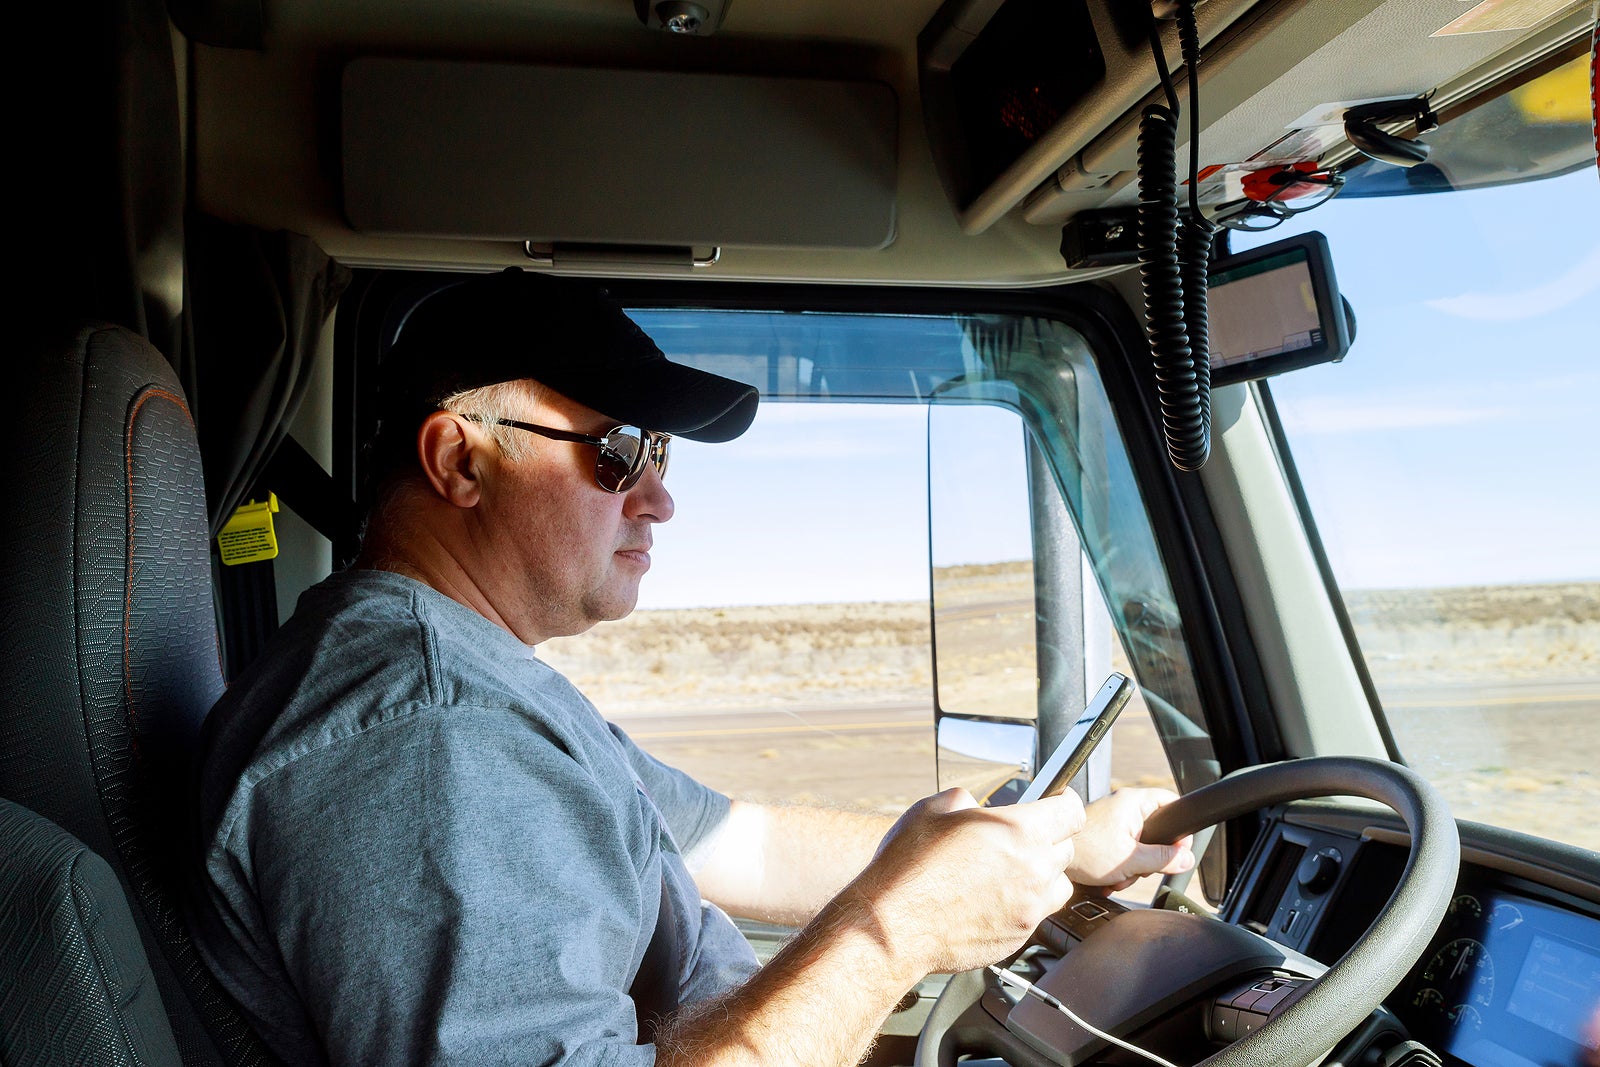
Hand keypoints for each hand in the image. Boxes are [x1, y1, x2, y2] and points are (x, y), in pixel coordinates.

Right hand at [843, 788, 1085, 977]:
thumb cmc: (909, 867)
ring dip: (1043, 874)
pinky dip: (1023, 904)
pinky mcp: (1018, 936)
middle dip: (1048, 838)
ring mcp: (1029, 908)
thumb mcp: (933, 808)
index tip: (1057, 801)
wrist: (894, 925)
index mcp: (1019, 832)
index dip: (1064, 801)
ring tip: (1009, 872)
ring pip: (1058, 885)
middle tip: (1018, 838)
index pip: (1071, 811)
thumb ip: (967, 801)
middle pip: (1066, 848)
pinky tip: (991, 899)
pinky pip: (1036, 914)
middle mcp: (1033, 871)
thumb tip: (975, 808)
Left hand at [1065, 787, 1195, 890]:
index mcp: (1133, 802)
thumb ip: (1163, 858)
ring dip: (1133, 866)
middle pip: (1156, 829)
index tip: (1179, 849)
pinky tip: (1109, 876)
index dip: (1179, 827)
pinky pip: (1123, 848)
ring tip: (1118, 874)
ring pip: (1139, 844)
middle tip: (1139, 868)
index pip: (1170, 802)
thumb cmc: (1084, 851)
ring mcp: (1112, 818)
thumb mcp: (1132, 859)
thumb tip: (1186, 858)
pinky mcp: (1103, 832)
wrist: (1053, 858)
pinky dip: (1120, 865)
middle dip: (1150, 857)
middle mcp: (1122, 805)